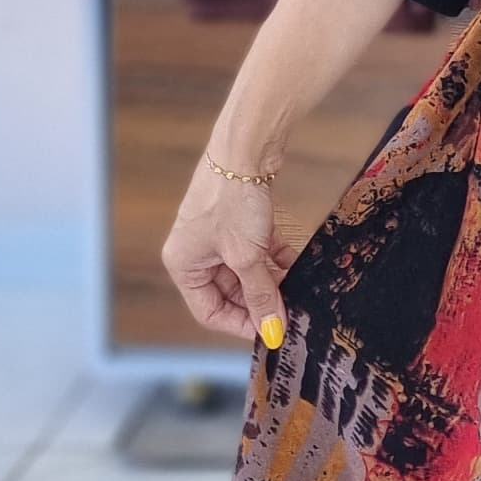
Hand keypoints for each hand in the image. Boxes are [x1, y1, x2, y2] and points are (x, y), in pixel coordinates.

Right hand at [161, 155, 287, 348]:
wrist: (246, 148)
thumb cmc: (233, 200)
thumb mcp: (247, 256)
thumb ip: (260, 295)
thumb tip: (273, 332)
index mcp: (184, 264)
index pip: (209, 311)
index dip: (240, 324)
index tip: (271, 331)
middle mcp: (196, 252)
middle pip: (230, 293)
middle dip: (259, 302)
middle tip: (289, 314)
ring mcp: (218, 236)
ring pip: (246, 273)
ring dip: (270, 283)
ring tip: (297, 293)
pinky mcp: (238, 221)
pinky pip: (256, 252)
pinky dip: (275, 260)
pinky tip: (297, 266)